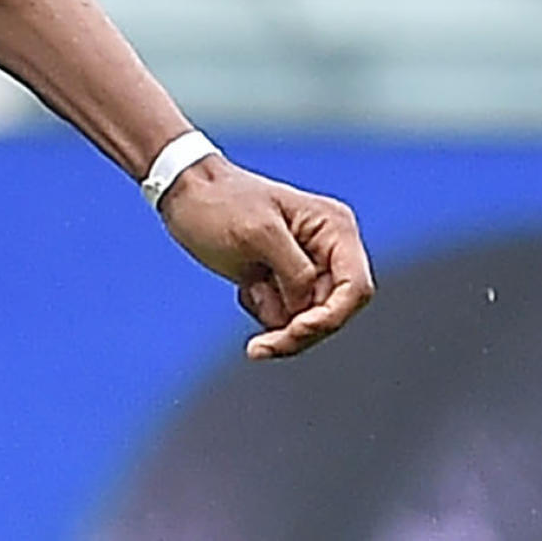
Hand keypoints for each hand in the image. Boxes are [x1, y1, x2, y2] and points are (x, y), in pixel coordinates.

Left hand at [158, 158, 375, 360]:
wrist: (186, 196)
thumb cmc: (219, 203)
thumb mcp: (259, 234)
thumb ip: (295, 272)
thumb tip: (308, 307)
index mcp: (334, 227)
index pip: (356, 289)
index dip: (331, 318)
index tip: (294, 331)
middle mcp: (328, 248)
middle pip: (333, 313)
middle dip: (297, 330)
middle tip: (260, 344)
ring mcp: (308, 266)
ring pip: (309, 320)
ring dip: (276, 319)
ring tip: (249, 288)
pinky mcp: (285, 280)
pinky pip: (287, 317)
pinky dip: (263, 311)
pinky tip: (245, 286)